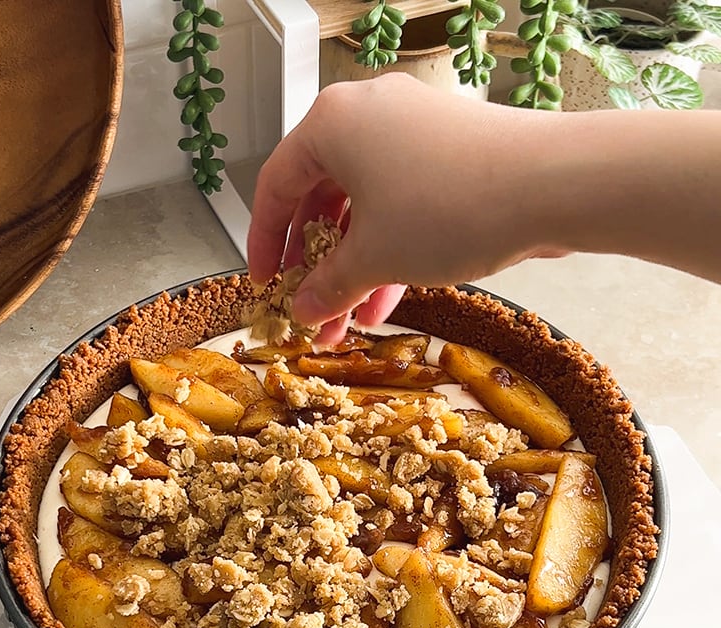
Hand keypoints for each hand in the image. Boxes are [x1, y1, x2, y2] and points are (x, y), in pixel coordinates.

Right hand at [249, 76, 562, 343]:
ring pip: (365, 203)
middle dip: (315, 263)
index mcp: (331, 123)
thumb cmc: (450, 206)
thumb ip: (326, 286)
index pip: (276, 186)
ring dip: (354, 264)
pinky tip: (389, 298)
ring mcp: (414, 127)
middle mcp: (369, 114)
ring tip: (349, 320)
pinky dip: (391, 244)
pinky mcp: (452, 146)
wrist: (556, 183)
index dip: (264, 244)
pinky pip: (402, 198)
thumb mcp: (373, 259)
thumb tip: (304, 309)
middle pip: (321, 196)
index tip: (265, 283)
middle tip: (308, 306)